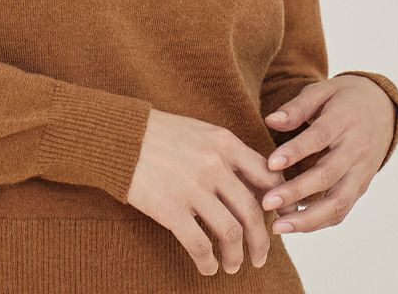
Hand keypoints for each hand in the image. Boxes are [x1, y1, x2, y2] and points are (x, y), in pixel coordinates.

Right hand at [126, 108, 288, 276]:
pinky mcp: (170, 208)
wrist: (119, 136)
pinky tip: (206, 267)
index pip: (268, 177)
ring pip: (231, 233)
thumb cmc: (158, 133)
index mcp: (224, 142)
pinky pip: (199, 245)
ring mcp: (192, 187)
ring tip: (233, 265)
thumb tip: (252, 182)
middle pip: (253, 212)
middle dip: (261, 241)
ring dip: (236, 256)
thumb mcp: (199, 131)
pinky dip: (207, 262)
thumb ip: (226, 152)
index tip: (277, 220)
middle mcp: (213, 164)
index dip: (278, 203)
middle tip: (260, 255)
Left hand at [261, 75, 396, 233]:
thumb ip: (297, 107)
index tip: (270, 164)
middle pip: (327, 175)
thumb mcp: (321, 91)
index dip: (295, 152)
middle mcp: (355, 150)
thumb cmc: (343, 98)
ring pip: (339, 201)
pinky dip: (320, 221)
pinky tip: (295, 225)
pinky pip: (343, 208)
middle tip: (267, 202)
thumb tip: (271, 120)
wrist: (381, 108)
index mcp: (343, 121)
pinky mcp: (361, 186)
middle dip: (296, 192)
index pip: (318, 138)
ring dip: (308, 218)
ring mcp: (361, 171)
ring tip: (279, 226)